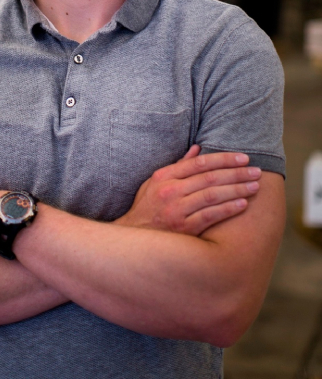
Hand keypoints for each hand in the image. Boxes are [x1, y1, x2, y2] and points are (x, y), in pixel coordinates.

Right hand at [115, 145, 260, 235]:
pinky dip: (228, 208)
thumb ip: (178, 167)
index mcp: (164, 176)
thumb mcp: (155, 183)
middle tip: (256, 170)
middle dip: (237, 172)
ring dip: (237, 189)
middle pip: (210, 177)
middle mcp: (171, 191)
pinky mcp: (184, 228)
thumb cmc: (146, 209)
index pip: (199, 162)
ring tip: (255, 186)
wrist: (134, 240)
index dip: (224, 159)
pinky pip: (210, 216)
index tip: (243, 157)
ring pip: (213, 195)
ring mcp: (177, 210)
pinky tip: (243, 204)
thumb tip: (198, 149)